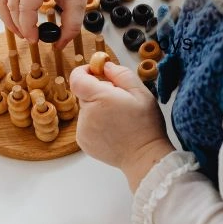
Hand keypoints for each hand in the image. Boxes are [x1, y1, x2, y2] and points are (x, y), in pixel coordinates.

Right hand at [0, 0, 118, 45]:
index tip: (35, 40)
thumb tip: (58, 45)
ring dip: (6, 17)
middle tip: (29, 36)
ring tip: (19, 29)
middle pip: (10, 5)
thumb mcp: (78, 4)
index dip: (27, 29)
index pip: (24, 9)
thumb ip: (70, 27)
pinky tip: (4, 13)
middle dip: (17, 26)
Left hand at [70, 62, 174, 190]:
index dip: (84, 71)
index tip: (97, 72)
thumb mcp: (141, 92)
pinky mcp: (83, 142)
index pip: (77, 78)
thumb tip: (105, 66)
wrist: (144, 157)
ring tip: (118, 119)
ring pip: (86, 109)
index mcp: (100, 98)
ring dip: (97, 109)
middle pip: (84, 94)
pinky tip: (113, 130)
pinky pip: (86, 124)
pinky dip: (96, 123)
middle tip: (119, 101)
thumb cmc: (145, 125)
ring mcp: (83, 130)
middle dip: (98, 92)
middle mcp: (87, 114)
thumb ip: (121, 74)